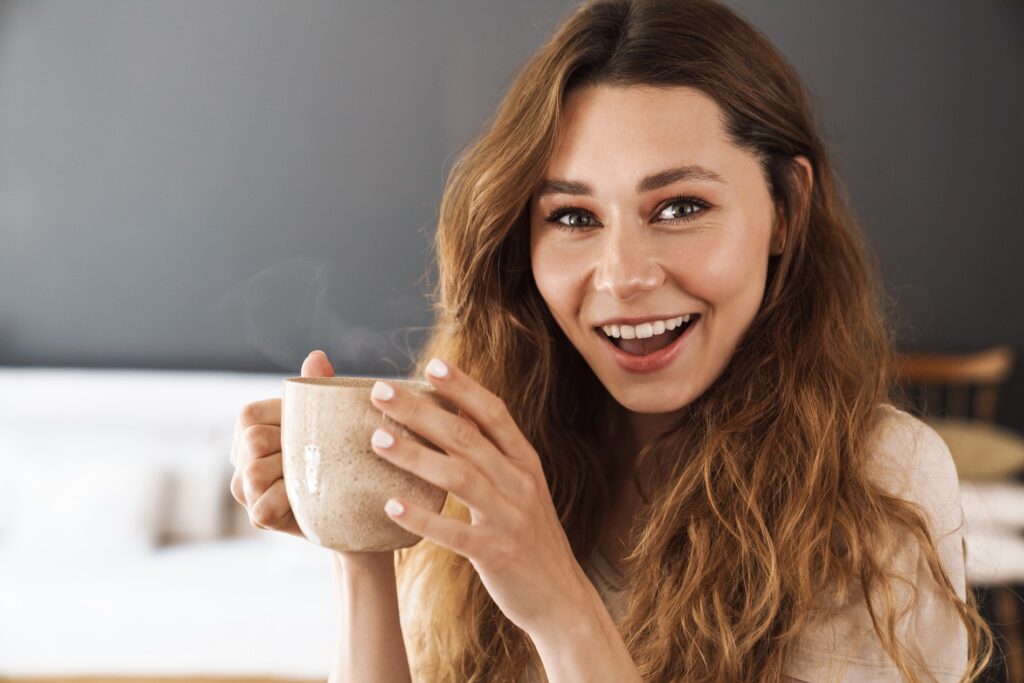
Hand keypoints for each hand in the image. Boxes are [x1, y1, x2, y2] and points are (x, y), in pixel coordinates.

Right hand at [228, 350, 330, 537]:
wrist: (363, 499)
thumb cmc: (342, 451)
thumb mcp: (332, 418)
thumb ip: (319, 388)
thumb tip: (316, 357)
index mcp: (253, 426)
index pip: (249, 415)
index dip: (280, 420)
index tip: (309, 429)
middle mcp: (243, 457)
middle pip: (252, 441)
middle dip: (288, 447)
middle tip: (316, 456)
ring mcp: (247, 489)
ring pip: (253, 474)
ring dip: (289, 475)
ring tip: (314, 477)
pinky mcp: (260, 517)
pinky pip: (262, 507)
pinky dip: (287, 502)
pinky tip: (308, 500)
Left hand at [366, 357, 590, 636]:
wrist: (561, 597)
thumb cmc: (530, 538)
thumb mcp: (522, 489)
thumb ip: (495, 455)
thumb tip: (458, 416)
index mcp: (525, 462)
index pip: (494, 413)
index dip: (464, 387)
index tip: (432, 365)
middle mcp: (519, 483)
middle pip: (466, 437)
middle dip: (421, 411)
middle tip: (379, 392)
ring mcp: (509, 518)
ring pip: (458, 477)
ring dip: (415, 456)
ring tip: (377, 440)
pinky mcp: (496, 553)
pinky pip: (454, 532)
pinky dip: (422, 518)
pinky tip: (391, 506)